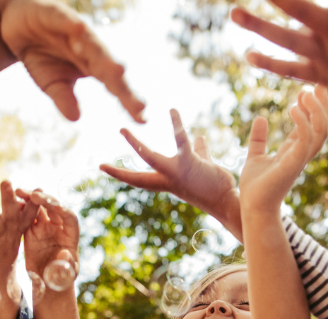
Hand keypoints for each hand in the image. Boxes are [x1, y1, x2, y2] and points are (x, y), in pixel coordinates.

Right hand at [1, 0, 145, 122]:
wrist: (16, 25)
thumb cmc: (41, 55)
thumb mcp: (50, 82)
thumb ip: (64, 97)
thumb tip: (76, 118)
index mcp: (92, 66)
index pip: (114, 86)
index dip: (128, 101)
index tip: (142, 119)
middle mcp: (89, 48)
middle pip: (109, 67)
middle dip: (123, 85)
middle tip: (138, 104)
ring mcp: (75, 30)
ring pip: (92, 44)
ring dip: (104, 57)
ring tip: (118, 71)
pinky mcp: (56, 14)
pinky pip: (65, 20)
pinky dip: (72, 25)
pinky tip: (80, 30)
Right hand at [21, 190, 79, 276]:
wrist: (47, 284)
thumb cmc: (60, 280)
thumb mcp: (65, 276)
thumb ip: (66, 265)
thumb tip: (66, 253)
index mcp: (71, 235)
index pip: (70, 217)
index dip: (62, 210)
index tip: (53, 206)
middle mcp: (59, 227)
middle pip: (54, 207)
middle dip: (43, 199)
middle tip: (32, 194)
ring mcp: (45, 227)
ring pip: (39, 208)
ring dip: (29, 198)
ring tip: (17, 192)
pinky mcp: (32, 231)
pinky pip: (27, 216)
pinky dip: (20, 209)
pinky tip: (11, 204)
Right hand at [100, 109, 241, 238]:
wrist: (228, 200)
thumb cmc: (216, 185)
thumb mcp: (203, 166)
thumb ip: (198, 152)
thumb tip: (198, 139)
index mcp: (167, 181)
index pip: (139, 179)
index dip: (120, 174)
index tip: (102, 167)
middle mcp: (168, 180)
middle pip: (137, 177)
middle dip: (118, 172)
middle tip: (99, 165)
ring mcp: (176, 173)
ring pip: (150, 158)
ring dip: (134, 145)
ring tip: (122, 131)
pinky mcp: (190, 163)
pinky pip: (180, 140)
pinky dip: (176, 124)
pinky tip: (172, 110)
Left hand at [239, 88, 327, 214]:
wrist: (252, 207)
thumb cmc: (254, 187)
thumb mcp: (255, 156)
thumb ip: (259, 139)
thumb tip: (260, 118)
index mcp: (294, 152)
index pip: (311, 126)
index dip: (312, 108)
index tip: (308, 89)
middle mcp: (301, 155)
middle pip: (322, 127)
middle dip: (323, 106)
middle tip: (318, 85)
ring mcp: (299, 160)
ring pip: (320, 132)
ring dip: (317, 111)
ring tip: (306, 93)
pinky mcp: (292, 164)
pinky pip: (305, 140)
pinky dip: (303, 123)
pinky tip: (294, 108)